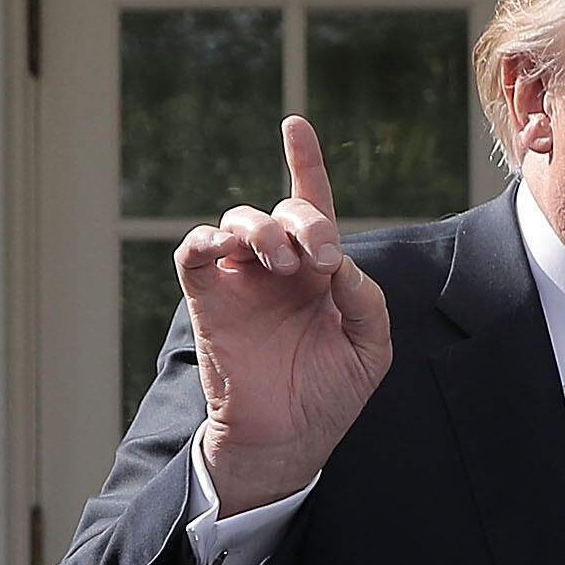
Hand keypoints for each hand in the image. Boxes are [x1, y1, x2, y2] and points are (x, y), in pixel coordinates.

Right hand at [174, 117, 393, 515]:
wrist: (289, 438)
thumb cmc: (331, 392)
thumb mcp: (370, 347)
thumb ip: (367, 300)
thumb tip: (343, 262)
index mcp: (321, 270)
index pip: (313, 204)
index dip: (305, 162)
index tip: (295, 126)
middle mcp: (279, 266)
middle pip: (284, 211)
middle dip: (305, 220)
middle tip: (320, 256)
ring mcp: (241, 279)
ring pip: (239, 221)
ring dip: (263, 230)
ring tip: (283, 263)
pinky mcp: (208, 298)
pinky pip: (194, 253)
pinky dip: (204, 239)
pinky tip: (223, 246)